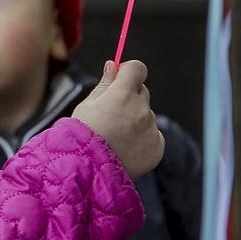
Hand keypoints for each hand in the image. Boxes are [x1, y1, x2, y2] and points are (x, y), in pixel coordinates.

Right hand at [72, 59, 164, 179]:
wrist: (88, 173)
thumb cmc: (82, 137)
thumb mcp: (87, 106)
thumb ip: (105, 84)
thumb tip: (114, 65)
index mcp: (123, 95)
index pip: (137, 69)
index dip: (129, 72)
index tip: (121, 78)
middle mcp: (141, 110)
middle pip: (142, 92)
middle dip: (130, 98)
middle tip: (112, 115)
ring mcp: (151, 129)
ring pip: (146, 116)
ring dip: (135, 120)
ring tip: (116, 137)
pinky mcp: (158, 147)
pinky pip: (153, 134)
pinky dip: (143, 138)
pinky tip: (126, 148)